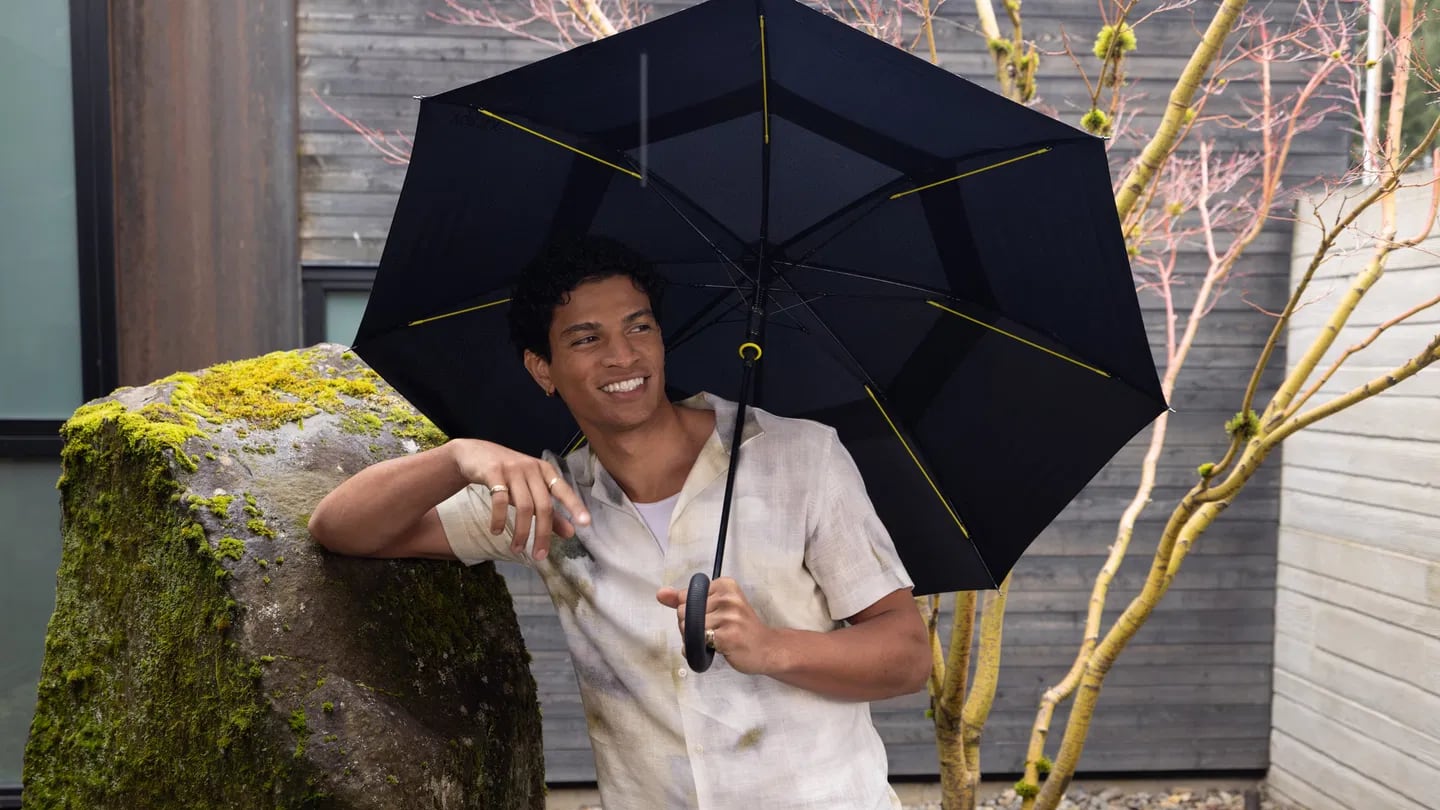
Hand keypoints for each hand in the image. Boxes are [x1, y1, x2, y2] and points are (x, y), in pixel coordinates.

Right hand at [448, 439, 589, 559]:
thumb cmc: (507, 475)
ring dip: (520, 531)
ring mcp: (512, 469)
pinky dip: (498, 518)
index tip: (585, 523)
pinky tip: (496, 531)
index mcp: (545, 471)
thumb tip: (571, 533)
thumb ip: (550, 511)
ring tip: (516, 548)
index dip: (575, 506)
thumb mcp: (530, 490)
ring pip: (523, 506)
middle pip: (543, 505)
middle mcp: (532, 468)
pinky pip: (499, 499)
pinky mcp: (493, 472)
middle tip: (539, 556)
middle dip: (542, 534)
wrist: (473, 453)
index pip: (563, 490)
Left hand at [656, 578, 780, 675]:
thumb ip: (686, 599)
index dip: (690, 612)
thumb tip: (660, 593)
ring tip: (713, 640)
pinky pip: (696, 642)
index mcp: (724, 585)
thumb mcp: (715, 607)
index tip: (709, 617)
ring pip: (688, 627)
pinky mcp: (727, 635)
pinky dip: (697, 650)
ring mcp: (729, 616)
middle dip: (689, 626)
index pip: (685, 597)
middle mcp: (727, 597)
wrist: (766, 648)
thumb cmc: (740, 628)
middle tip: (711, 631)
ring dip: (694, 639)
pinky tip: (713, 649)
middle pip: (684, 612)